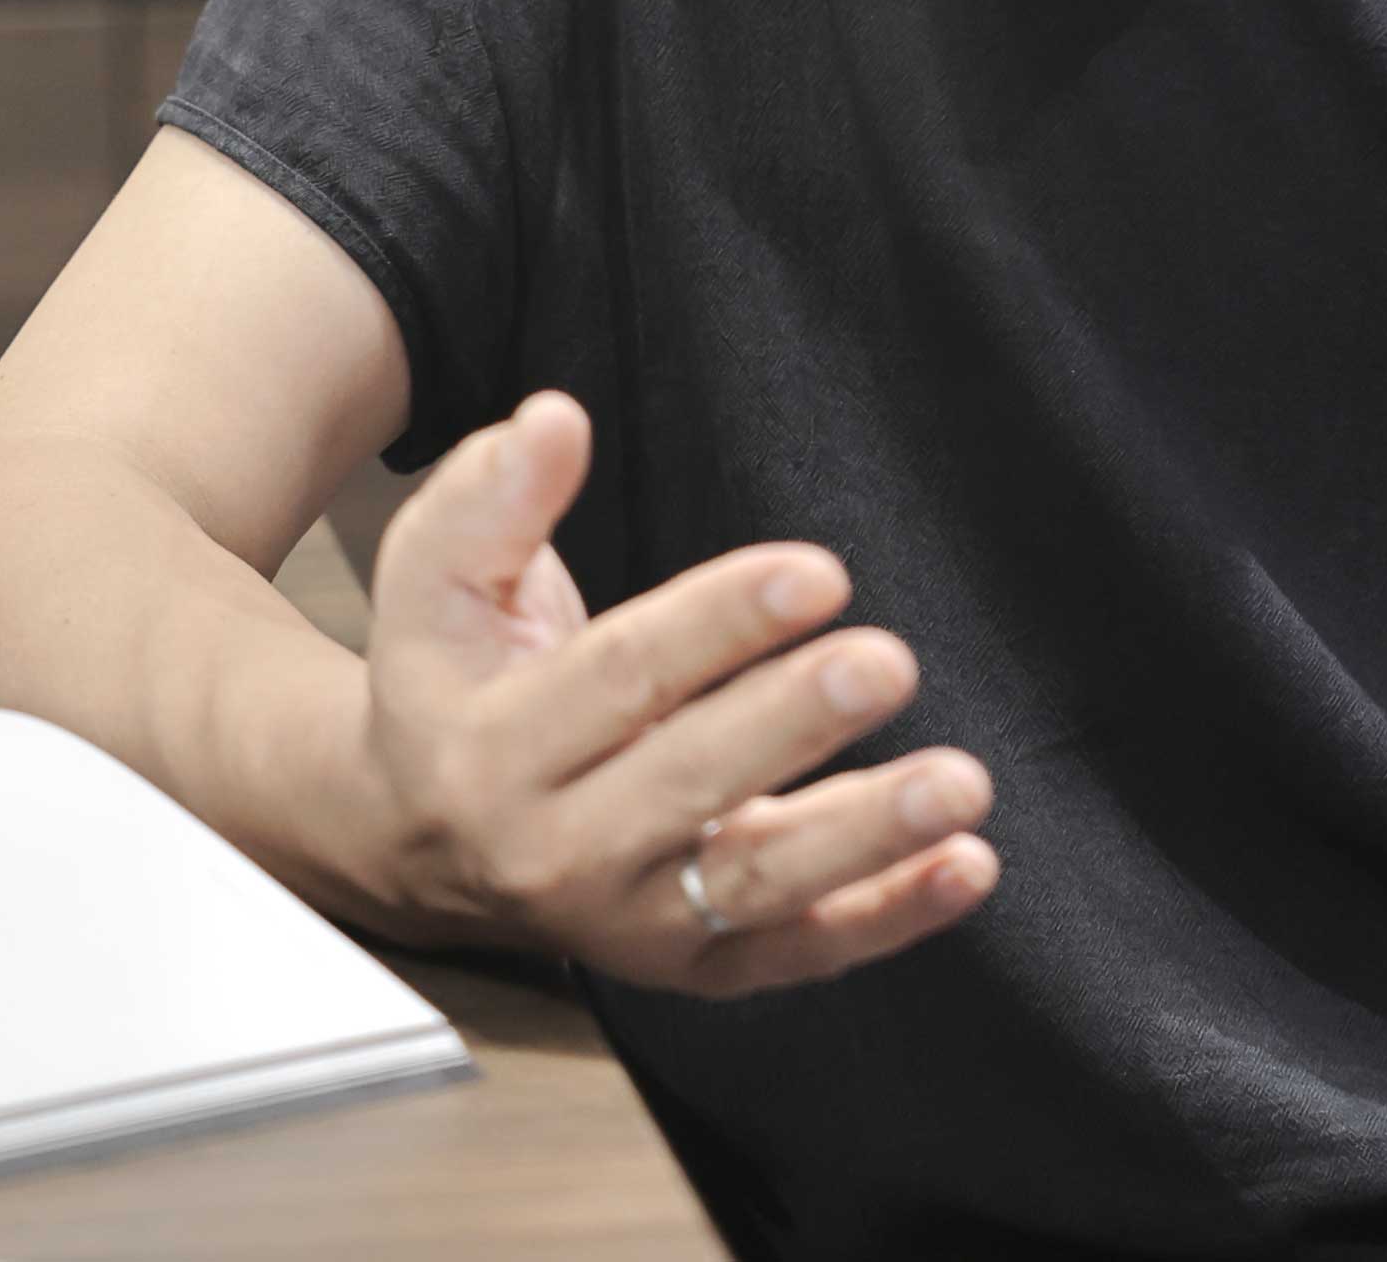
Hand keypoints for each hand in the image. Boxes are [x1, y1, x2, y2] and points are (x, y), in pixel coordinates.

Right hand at [351, 390, 997, 993]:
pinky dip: (889, 916)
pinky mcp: (696, 966)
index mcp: (489, 746)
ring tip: (959, 784)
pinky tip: (967, 865)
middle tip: (890, 663)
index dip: (719, 624)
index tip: (816, 574)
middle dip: (796, 724)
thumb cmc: (451, 679)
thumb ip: (494, 495)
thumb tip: (557, 420)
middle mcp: (555, 849)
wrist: (419, 841)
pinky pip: (801, 949)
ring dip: (867, 836)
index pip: (619, 679)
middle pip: (690, 783)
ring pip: (755, 883)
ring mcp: (629, 921)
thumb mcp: (436, 578)